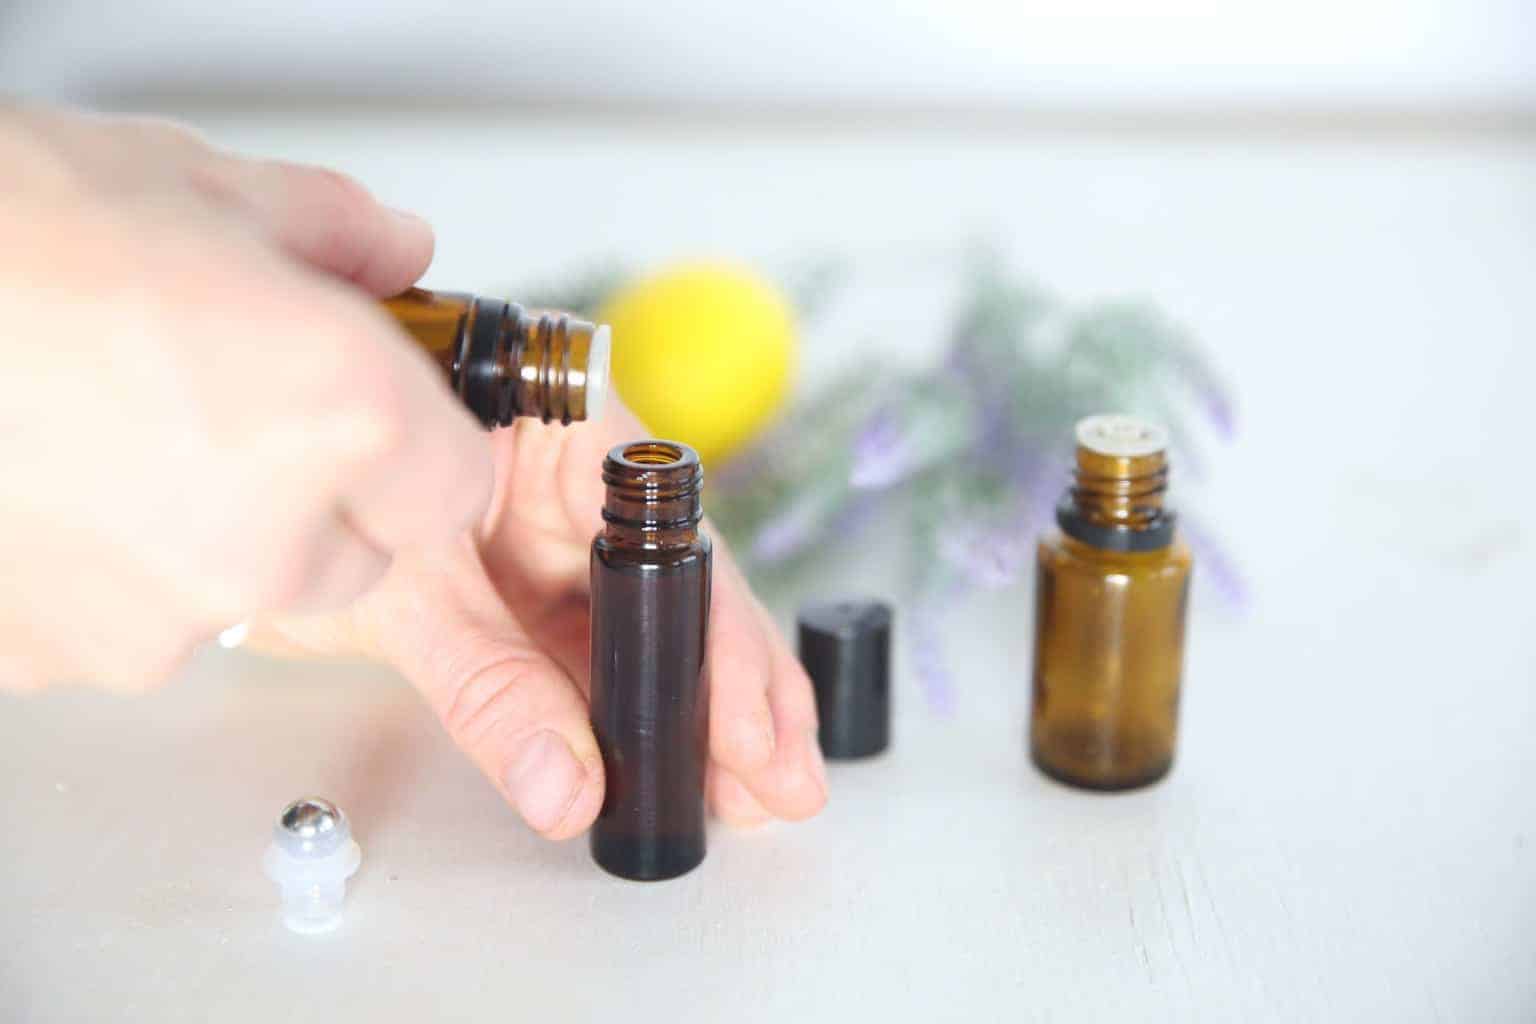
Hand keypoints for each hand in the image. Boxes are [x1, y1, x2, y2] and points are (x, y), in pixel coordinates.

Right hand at [0, 105, 489, 688]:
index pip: (455, 487)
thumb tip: (392, 255)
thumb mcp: (191, 182)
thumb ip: (330, 229)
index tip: (389, 424)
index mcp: (338, 415)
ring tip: (118, 433)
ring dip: (208, 536)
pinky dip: (110, 569)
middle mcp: (269, 536)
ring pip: (240, 596)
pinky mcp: (59, 658)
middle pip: (357, 558)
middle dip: (319, 496)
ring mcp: (161, 615)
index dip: (420, 448)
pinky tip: (56, 481)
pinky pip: (128, 620)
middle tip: (233, 409)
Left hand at [247, 401, 829, 834]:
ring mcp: (567, 527)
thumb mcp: (407, 591)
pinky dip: (647, 711)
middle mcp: (582, 465)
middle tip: (777, 784)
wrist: (234, 494)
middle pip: (689, 584)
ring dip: (708, 710)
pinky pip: (611, 648)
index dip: (719, 640)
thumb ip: (488, 688)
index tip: (744, 730)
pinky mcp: (546, 581)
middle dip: (738, 691)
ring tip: (755, 792)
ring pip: (662, 622)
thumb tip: (568, 785)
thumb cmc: (311, 482)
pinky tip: (693, 766)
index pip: (671, 536)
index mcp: (562, 417)